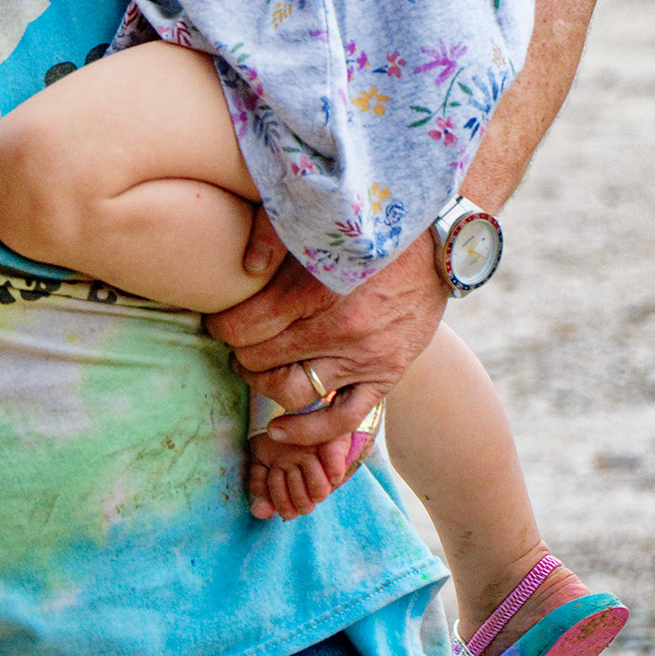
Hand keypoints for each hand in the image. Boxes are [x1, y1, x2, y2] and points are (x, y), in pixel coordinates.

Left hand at [208, 215, 446, 444]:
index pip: (244, 326)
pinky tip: (279, 430)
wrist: (437, 248)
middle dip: (238, 351)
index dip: (221, 326)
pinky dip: (306, 432)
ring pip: (291, 392)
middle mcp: (340, 329)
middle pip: (261, 359)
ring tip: (254, 368)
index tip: (217, 320)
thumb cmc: (370, 231)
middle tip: (235, 340)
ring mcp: (364, 358)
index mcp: (317, 288)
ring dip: (261, 385)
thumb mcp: (319, 223)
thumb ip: (272, 235)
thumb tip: (241, 265)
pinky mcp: (385, 377)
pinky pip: (342, 421)